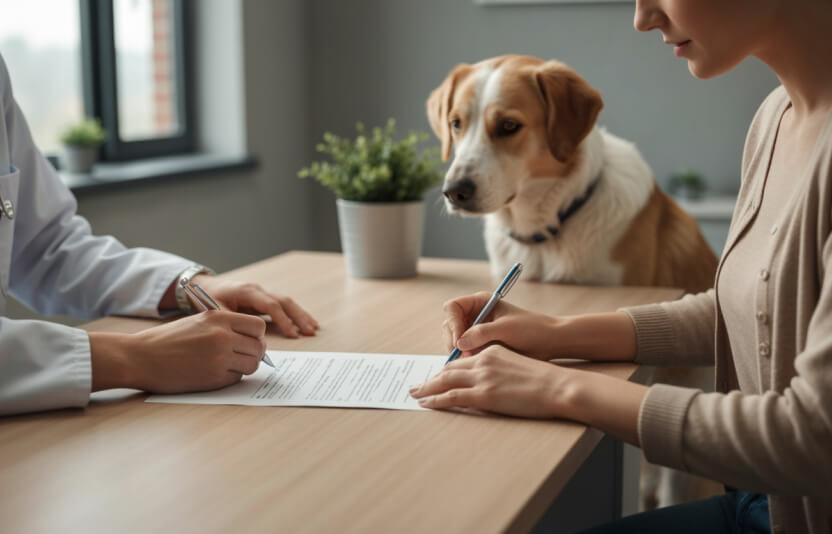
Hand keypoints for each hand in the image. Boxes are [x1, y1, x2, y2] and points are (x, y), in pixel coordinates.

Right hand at [91, 310, 267, 392]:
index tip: (250, 341)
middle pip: (259, 347)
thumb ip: (224, 327)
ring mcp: (219, 358)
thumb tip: (251, 339)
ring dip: (245, 367)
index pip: (258, 326)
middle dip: (254, 353)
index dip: (257, 335)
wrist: (139, 357)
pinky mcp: (214, 378)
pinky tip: (215, 373)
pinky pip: (237, 378)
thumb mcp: (197, 321)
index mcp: (219, 318)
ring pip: (252, 364)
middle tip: (243, 357)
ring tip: (229, 365)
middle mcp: (223, 336)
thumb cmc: (166, 340)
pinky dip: (231, 377)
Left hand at [192, 275, 318, 337]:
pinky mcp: (262, 300)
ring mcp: (262, 294)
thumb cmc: (208, 298)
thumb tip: (249, 340)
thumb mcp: (215, 310)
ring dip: (300, 315)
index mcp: (247, 292)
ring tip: (313, 328)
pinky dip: (294, 314)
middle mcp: (258, 290)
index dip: (283, 320)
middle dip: (298, 316)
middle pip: (285, 301)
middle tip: (310, 331)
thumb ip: (231, 323)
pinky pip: (282, 306)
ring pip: (287, 302)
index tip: (292, 335)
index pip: (271, 305)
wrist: (203, 285)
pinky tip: (304, 323)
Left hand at [410, 346, 576, 418]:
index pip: (462, 361)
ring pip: (445, 381)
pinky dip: (435, 400)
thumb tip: (492, 380)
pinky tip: (426, 403)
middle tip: (417, 385)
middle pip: (449, 370)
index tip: (437, 376)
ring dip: (427, 388)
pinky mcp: (484, 395)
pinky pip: (451, 397)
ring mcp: (482, 378)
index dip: (446, 370)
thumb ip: (500, 369)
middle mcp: (483, 361)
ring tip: (415, 393)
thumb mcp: (518, 365)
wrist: (557, 386)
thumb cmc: (544, 379)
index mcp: (492, 352)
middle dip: (431, 378)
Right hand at [443, 292, 560, 359]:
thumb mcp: (506, 329)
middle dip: (454, 340)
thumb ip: (481, 333)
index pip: (452, 308)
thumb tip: (459, 344)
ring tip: (474, 360)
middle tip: (464, 355)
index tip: (460, 340)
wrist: (549, 342)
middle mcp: (475, 315)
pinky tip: (477, 363)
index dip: (453, 323)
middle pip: (450, 325)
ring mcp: (476, 331)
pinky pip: (464, 352)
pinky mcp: (480, 346)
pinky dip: (466, 358)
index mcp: (480, 302)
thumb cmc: (531, 329)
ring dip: (459, 351)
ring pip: (454, 341)